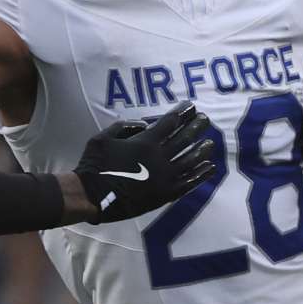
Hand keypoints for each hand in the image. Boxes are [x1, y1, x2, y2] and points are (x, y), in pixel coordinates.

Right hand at [74, 101, 215, 223]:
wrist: (92, 196)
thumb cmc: (94, 165)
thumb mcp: (102, 137)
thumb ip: (124, 126)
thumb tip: (145, 124)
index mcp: (145, 142)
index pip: (170, 122)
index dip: (182, 113)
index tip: (191, 106)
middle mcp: (159, 158)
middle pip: (185, 138)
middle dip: (196, 126)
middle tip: (205, 119)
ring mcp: (165, 177)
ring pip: (191, 160)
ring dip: (202, 149)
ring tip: (211, 142)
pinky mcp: (166, 194)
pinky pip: (189, 182)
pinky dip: (201, 174)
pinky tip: (209, 167)